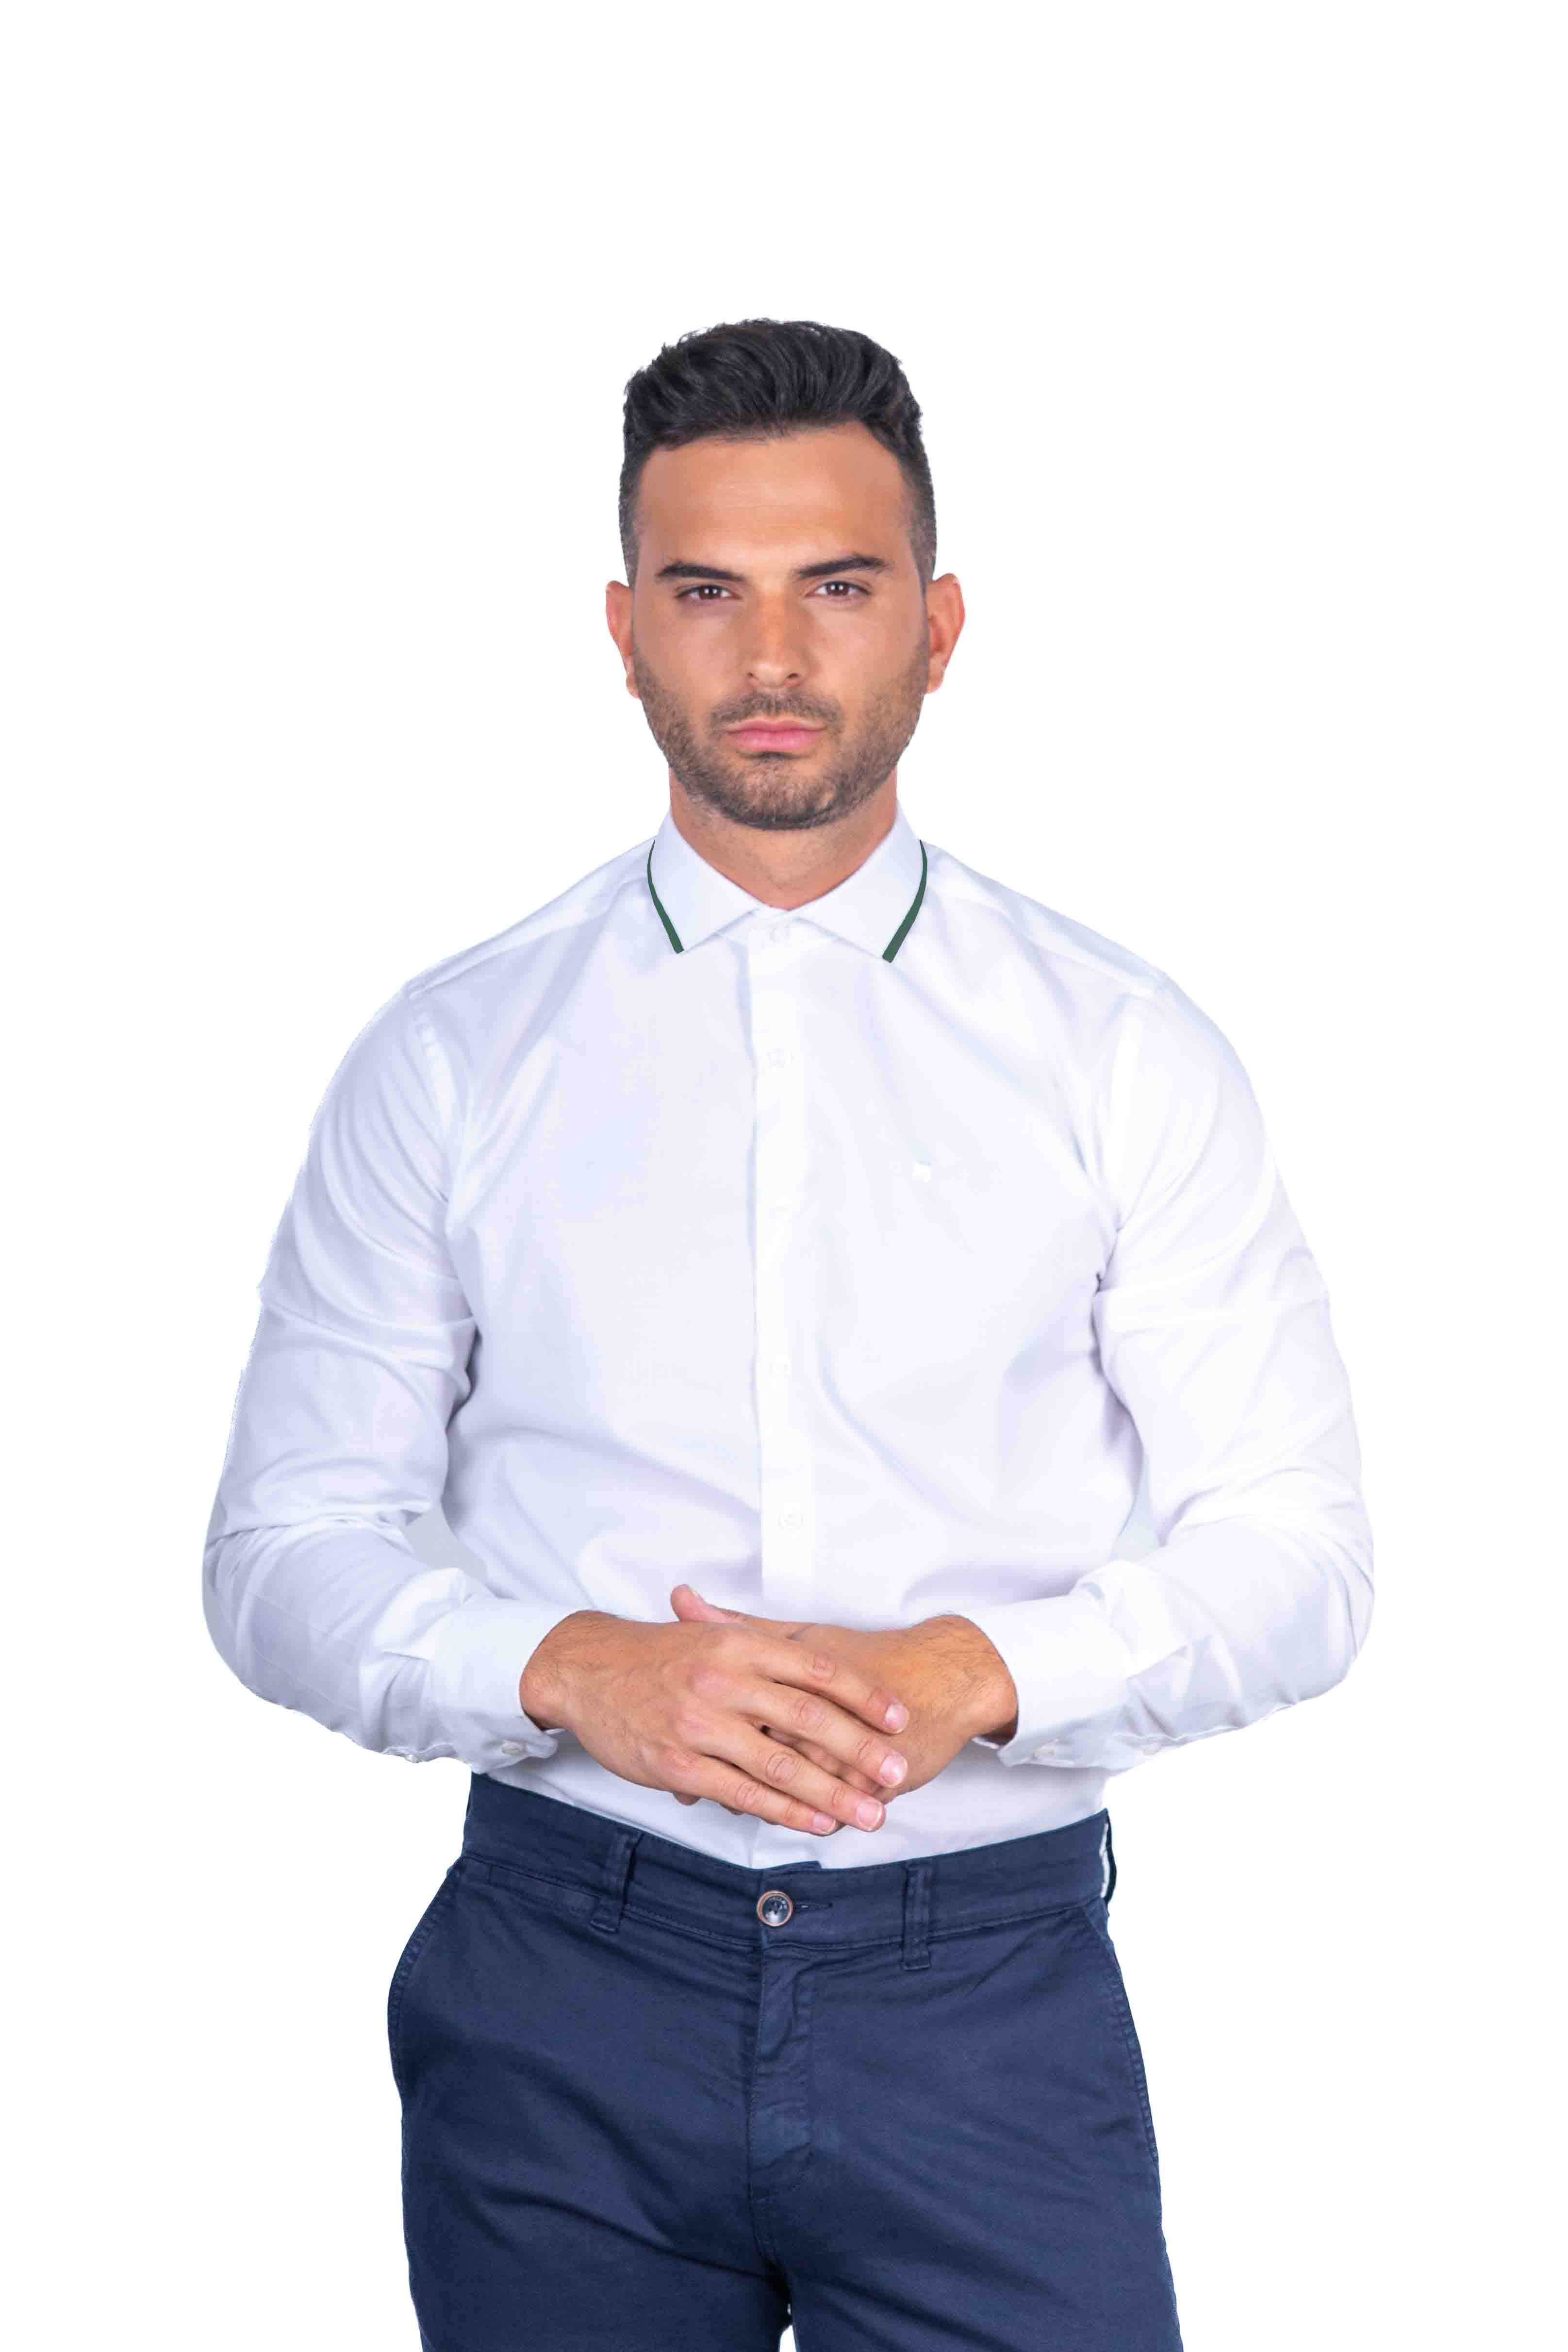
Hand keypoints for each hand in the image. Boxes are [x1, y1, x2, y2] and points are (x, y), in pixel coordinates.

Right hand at [519, 1605, 912, 1838]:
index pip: (817, 1669)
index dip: (864, 1695)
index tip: (900, 1717)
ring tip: (870, 1812)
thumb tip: (827, 1670)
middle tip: (897, 1772)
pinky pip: (743, 1794)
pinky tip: (816, 1822)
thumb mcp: (714, 1634)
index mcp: (740, 1644)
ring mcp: (700, 1724)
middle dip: (861, 1750)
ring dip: (832, 1793)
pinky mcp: (678, 1763)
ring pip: (781, 1765)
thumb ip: (767, 1647)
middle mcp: (724, 1681)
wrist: (589, 1667)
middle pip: (810, 1719)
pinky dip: (786, 1812)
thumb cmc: (659, 1654)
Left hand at [666, 1586, 1017, 1804]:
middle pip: (755, 1757)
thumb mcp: (802, 1635)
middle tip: (690, 1797)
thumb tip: (683, 1598)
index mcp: (790, 1673)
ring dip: (766, 1805)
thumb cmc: (869, 1654)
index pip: (733, 1711)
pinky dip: (808, 1819)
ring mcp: (845, 1751)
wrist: (943, 1676)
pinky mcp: (873, 1781)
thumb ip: (740, 1625)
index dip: (703, 1734)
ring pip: (790, 1791)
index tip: (680, 1747)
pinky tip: (795, 1824)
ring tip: (739, 1810)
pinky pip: (829, 1811)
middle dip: (725, 1780)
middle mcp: (815, 1713)